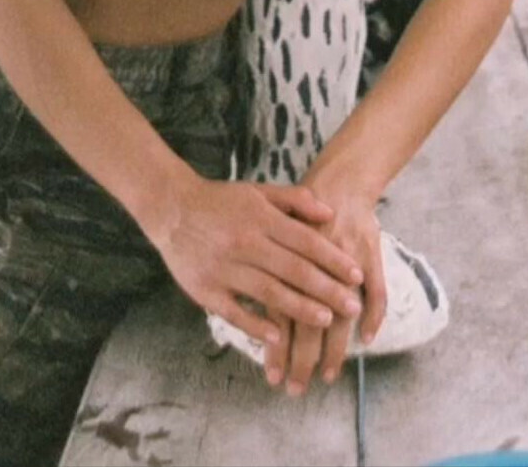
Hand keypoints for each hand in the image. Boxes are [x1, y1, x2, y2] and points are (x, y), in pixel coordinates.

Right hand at [154, 175, 364, 351]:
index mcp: (261, 219)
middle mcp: (246, 244)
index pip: (306, 242)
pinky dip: (256, 325)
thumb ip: (295, 200)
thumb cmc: (221, 201)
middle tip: (352, 306)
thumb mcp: (259, 191)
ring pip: (270, 293)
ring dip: (301, 309)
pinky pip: (235, 312)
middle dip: (327, 290)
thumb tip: (329, 213)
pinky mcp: (206, 290)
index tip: (356, 276)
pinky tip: (278, 336)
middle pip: (294, 271)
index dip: (333, 260)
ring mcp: (225, 269)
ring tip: (327, 321)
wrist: (172, 208)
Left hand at [265, 175, 385, 395]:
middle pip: (308, 322)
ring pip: (341, 315)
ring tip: (327, 376)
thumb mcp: (275, 231)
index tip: (273, 376)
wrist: (340, 177)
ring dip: (334, 350)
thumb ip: (264, 265)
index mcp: (287, 258)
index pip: (280, 314)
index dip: (277, 348)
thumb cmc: (302, 209)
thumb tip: (254, 305)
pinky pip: (378, 291)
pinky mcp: (369, 253)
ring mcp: (345, 260)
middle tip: (295, 389)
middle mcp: (315, 264)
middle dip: (301, 360)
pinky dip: (375, 316)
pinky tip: (369, 340)